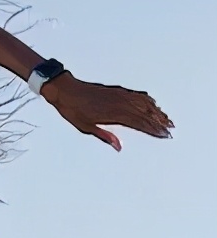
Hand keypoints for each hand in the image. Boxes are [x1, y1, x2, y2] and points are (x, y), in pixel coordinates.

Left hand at [45, 73, 173, 151]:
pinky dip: (147, 100)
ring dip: (157, 111)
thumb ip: (105, 136)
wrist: (66, 90)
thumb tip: (118, 147)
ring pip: (144, 103)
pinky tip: (153, 103)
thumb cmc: (73, 109)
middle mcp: (120, 103)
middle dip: (159, 122)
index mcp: (114, 114)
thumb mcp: (86, 127)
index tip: (164, 135)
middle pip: (146, 113)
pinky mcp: (117, 90)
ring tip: (167, 118)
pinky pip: (137, 95)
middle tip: (171, 129)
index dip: (153, 129)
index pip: (140, 123)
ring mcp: (119, 95)